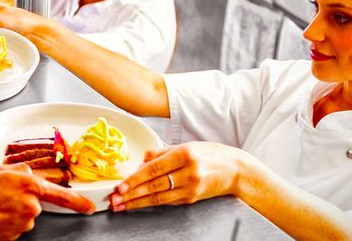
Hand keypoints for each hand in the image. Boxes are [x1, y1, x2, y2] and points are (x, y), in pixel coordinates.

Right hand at [0, 163, 94, 240]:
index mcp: (27, 184)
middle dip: (18, 202)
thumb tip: (23, 172)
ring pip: (22, 217)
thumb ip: (13, 171)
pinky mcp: (15, 237)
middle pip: (33, 204)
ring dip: (8, 213)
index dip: (77, 201)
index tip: (88, 207)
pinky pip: (13, 229)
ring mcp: (23, 223)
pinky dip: (3, 225)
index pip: (61, 194)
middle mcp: (29, 205)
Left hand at [108, 142, 254, 211]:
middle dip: (132, 195)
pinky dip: (152, 203)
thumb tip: (141, 160)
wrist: (236, 170)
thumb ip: (161, 152)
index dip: (135, 180)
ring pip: (159, 197)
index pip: (154, 169)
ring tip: (121, 206)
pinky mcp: (193, 198)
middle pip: (154, 186)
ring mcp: (192, 187)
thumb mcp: (187, 145)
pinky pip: (168, 201)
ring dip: (138, 203)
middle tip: (114, 200)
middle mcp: (189, 172)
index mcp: (185, 154)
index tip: (120, 186)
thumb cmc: (211, 154)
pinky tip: (139, 204)